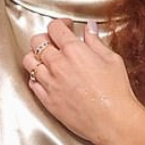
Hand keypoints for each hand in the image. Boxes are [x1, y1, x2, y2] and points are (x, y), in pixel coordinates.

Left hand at [23, 19, 140, 144]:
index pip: (55, 27)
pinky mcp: (47, 100)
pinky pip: (32, 83)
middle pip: (37, 41)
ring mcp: (49, 82)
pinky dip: (36, 77)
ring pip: (29, 61)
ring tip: (46, 59)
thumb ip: (96, 42)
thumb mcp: (112, 59)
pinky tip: (46, 77)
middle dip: (45, 37)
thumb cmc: (116, 92)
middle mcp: (57, 64)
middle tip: (55, 42)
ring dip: (36, 57)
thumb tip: (89, 29)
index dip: (60, 24)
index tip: (66, 27)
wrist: (113, 120)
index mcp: (73, 50)